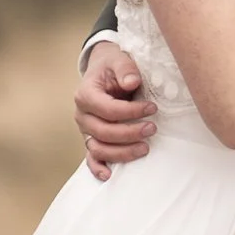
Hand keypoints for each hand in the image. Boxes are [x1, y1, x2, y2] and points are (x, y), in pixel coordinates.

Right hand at [75, 42, 155, 180]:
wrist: (104, 72)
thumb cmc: (112, 66)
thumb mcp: (119, 59)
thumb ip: (125, 68)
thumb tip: (132, 82)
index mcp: (85, 94)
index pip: (107, 109)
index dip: (131, 111)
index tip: (152, 107)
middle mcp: (82, 115)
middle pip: (103, 132)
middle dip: (130, 133)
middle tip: (152, 128)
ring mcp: (86, 130)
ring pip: (99, 148)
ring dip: (122, 152)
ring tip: (145, 148)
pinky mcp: (91, 139)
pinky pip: (91, 157)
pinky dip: (98, 168)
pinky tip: (109, 176)